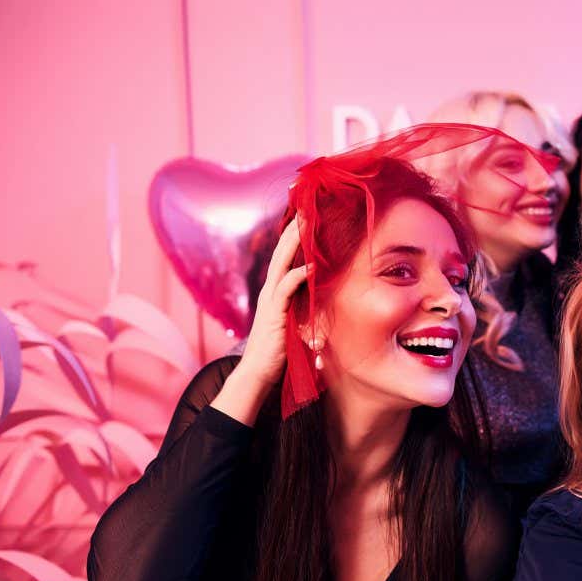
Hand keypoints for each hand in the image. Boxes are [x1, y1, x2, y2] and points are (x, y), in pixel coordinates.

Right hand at [236, 218, 311, 389]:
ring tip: (306, 225)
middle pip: (282, 253)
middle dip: (293, 230)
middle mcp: (271, 291)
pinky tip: (312, 266)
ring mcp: (271, 301)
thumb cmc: (280, 351)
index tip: (306, 218)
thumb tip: (322, 299)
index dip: (294, 238)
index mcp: (277, 292)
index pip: (286, 258)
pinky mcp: (274, 314)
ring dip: (294, 244)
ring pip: (282, 264)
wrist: (259, 372)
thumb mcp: (296, 323)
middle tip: (305, 209)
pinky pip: (286, 290)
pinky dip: (299, 276)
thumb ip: (305, 308)